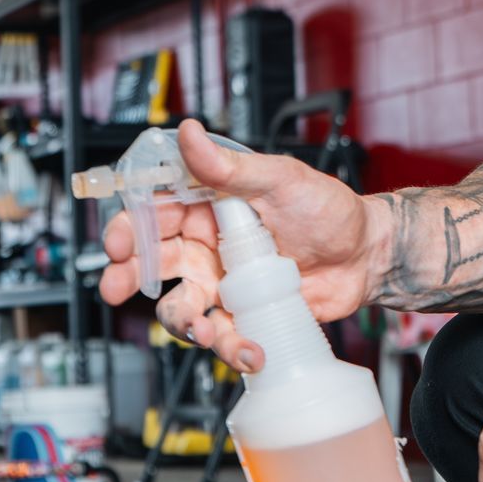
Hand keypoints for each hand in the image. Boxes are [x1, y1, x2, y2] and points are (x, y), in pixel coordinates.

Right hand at [97, 119, 382, 368]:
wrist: (366, 255)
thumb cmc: (326, 210)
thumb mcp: (278, 179)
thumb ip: (228, 166)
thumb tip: (187, 131)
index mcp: (205, 206)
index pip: (152, 213)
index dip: (127, 227)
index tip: (116, 244)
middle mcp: (205, 247)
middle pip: (151, 263)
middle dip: (127, 277)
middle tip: (115, 287)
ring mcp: (222, 284)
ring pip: (180, 307)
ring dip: (183, 323)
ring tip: (203, 329)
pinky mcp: (243, 316)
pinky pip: (222, 337)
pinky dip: (230, 348)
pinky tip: (250, 350)